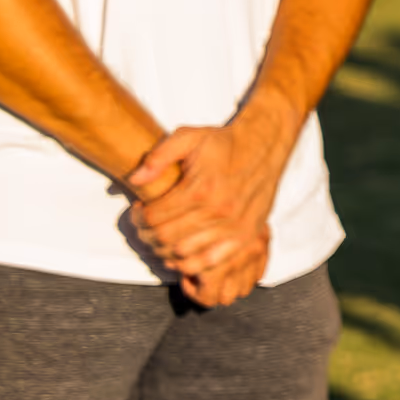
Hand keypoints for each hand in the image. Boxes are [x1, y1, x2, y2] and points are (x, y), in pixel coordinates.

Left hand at [127, 102, 298, 306]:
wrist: (265, 146)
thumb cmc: (224, 143)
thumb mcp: (189, 137)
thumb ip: (159, 156)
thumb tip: (135, 179)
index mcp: (201, 188)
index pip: (154, 216)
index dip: (138, 217)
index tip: (138, 210)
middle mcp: (218, 210)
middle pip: (165, 238)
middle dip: (146, 234)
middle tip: (145, 226)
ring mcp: (233, 226)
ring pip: (183, 253)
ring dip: (164, 249)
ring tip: (162, 237)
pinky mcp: (245, 235)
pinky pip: (209, 261)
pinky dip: (189, 262)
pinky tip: (182, 251)